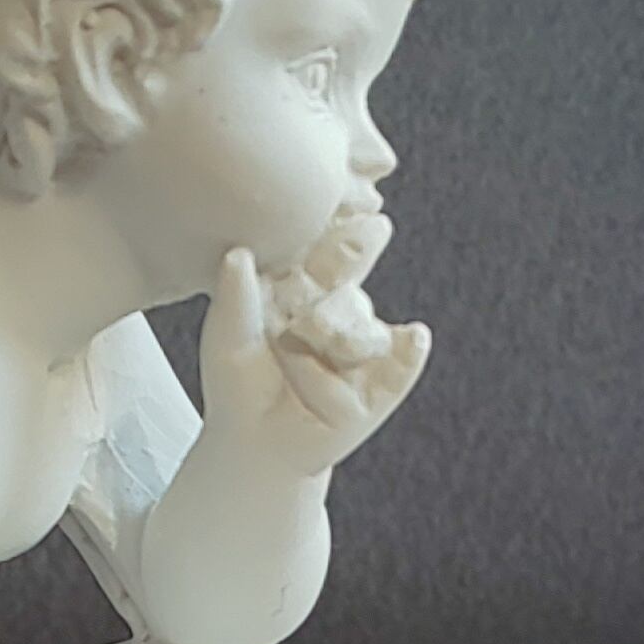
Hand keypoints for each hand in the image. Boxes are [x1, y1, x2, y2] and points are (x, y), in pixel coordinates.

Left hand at [200, 211, 431, 475]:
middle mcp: (337, 309)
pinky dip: (407, 353)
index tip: (349, 200)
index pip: (319, 251)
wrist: (258, 444)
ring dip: (340, 335)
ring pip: (362, 324)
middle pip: (347, 278)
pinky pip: (400, 364)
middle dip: (351, 255)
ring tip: (307, 354)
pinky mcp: (383, 383)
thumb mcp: (228, 340)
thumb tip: (238, 253)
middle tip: (372, 229)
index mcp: (301, 288)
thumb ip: (236, 299)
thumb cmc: (238, 386)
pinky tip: (414, 336)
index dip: (335, 227)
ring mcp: (362, 344)